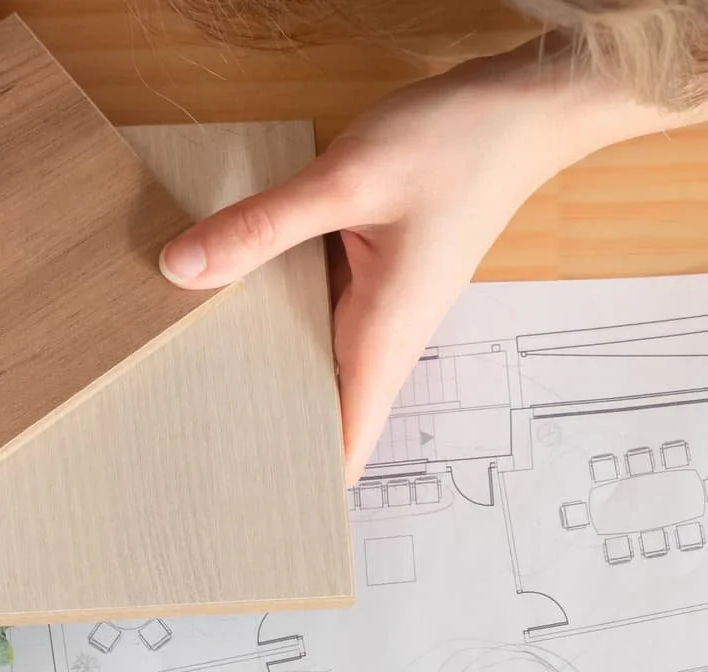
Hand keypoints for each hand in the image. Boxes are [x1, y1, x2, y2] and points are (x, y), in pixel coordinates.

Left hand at [159, 29, 707, 481]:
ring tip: (187, 395)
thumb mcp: (347, 181)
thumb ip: (262, 227)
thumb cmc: (458, 146)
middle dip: (267, 439)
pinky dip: (272, 314)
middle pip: (320, 409)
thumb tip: (181, 270)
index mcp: (383, 336)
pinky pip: (313, 306)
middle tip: (194, 467)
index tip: (259, 527)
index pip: (345, 441)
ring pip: (311, 357)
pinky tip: (222, 301)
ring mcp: (379, 302)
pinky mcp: (373, 267)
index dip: (305, 489)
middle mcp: (383, 333)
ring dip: (264, 374)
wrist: (527, 108)